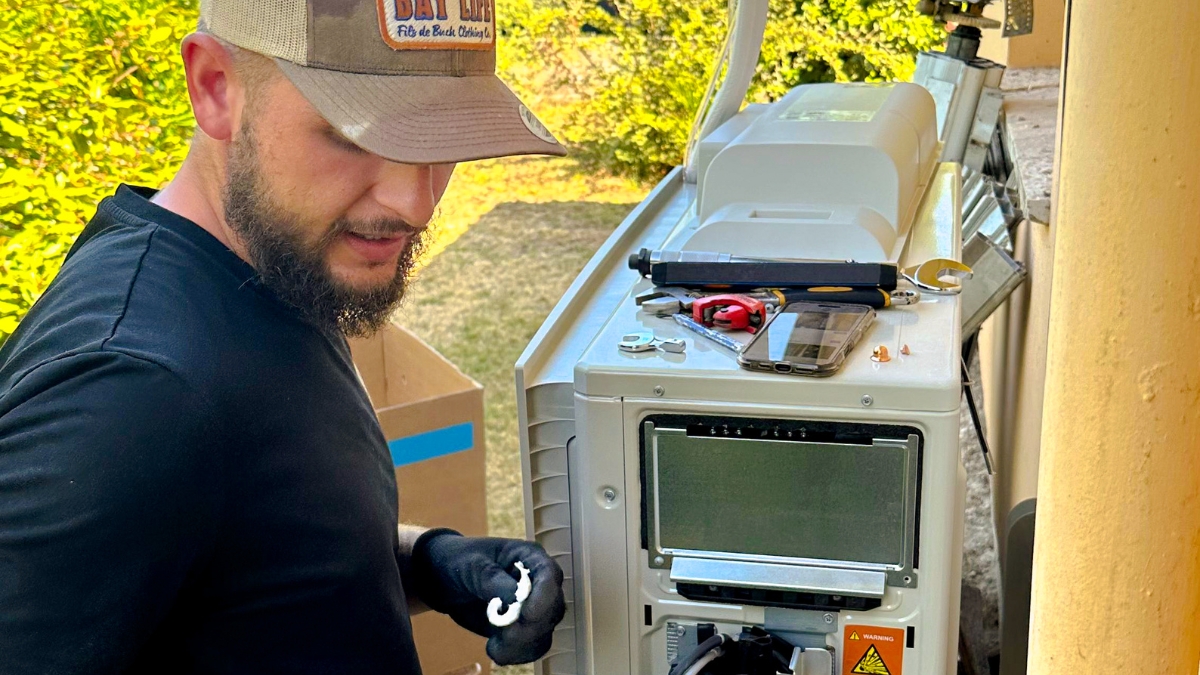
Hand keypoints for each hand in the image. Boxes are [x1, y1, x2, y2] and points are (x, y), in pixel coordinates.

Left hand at [413, 531, 565, 664]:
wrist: (443, 579)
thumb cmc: (460, 561)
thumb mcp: (472, 565)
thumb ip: (493, 580)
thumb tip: (514, 597)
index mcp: (529, 558)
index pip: (550, 575)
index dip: (545, 596)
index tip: (528, 614)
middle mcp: (537, 583)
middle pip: (552, 609)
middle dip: (531, 627)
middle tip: (505, 634)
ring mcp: (532, 607)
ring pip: (544, 632)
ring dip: (522, 645)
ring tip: (494, 646)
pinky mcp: (521, 628)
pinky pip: (530, 647)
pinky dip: (515, 654)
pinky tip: (494, 650)